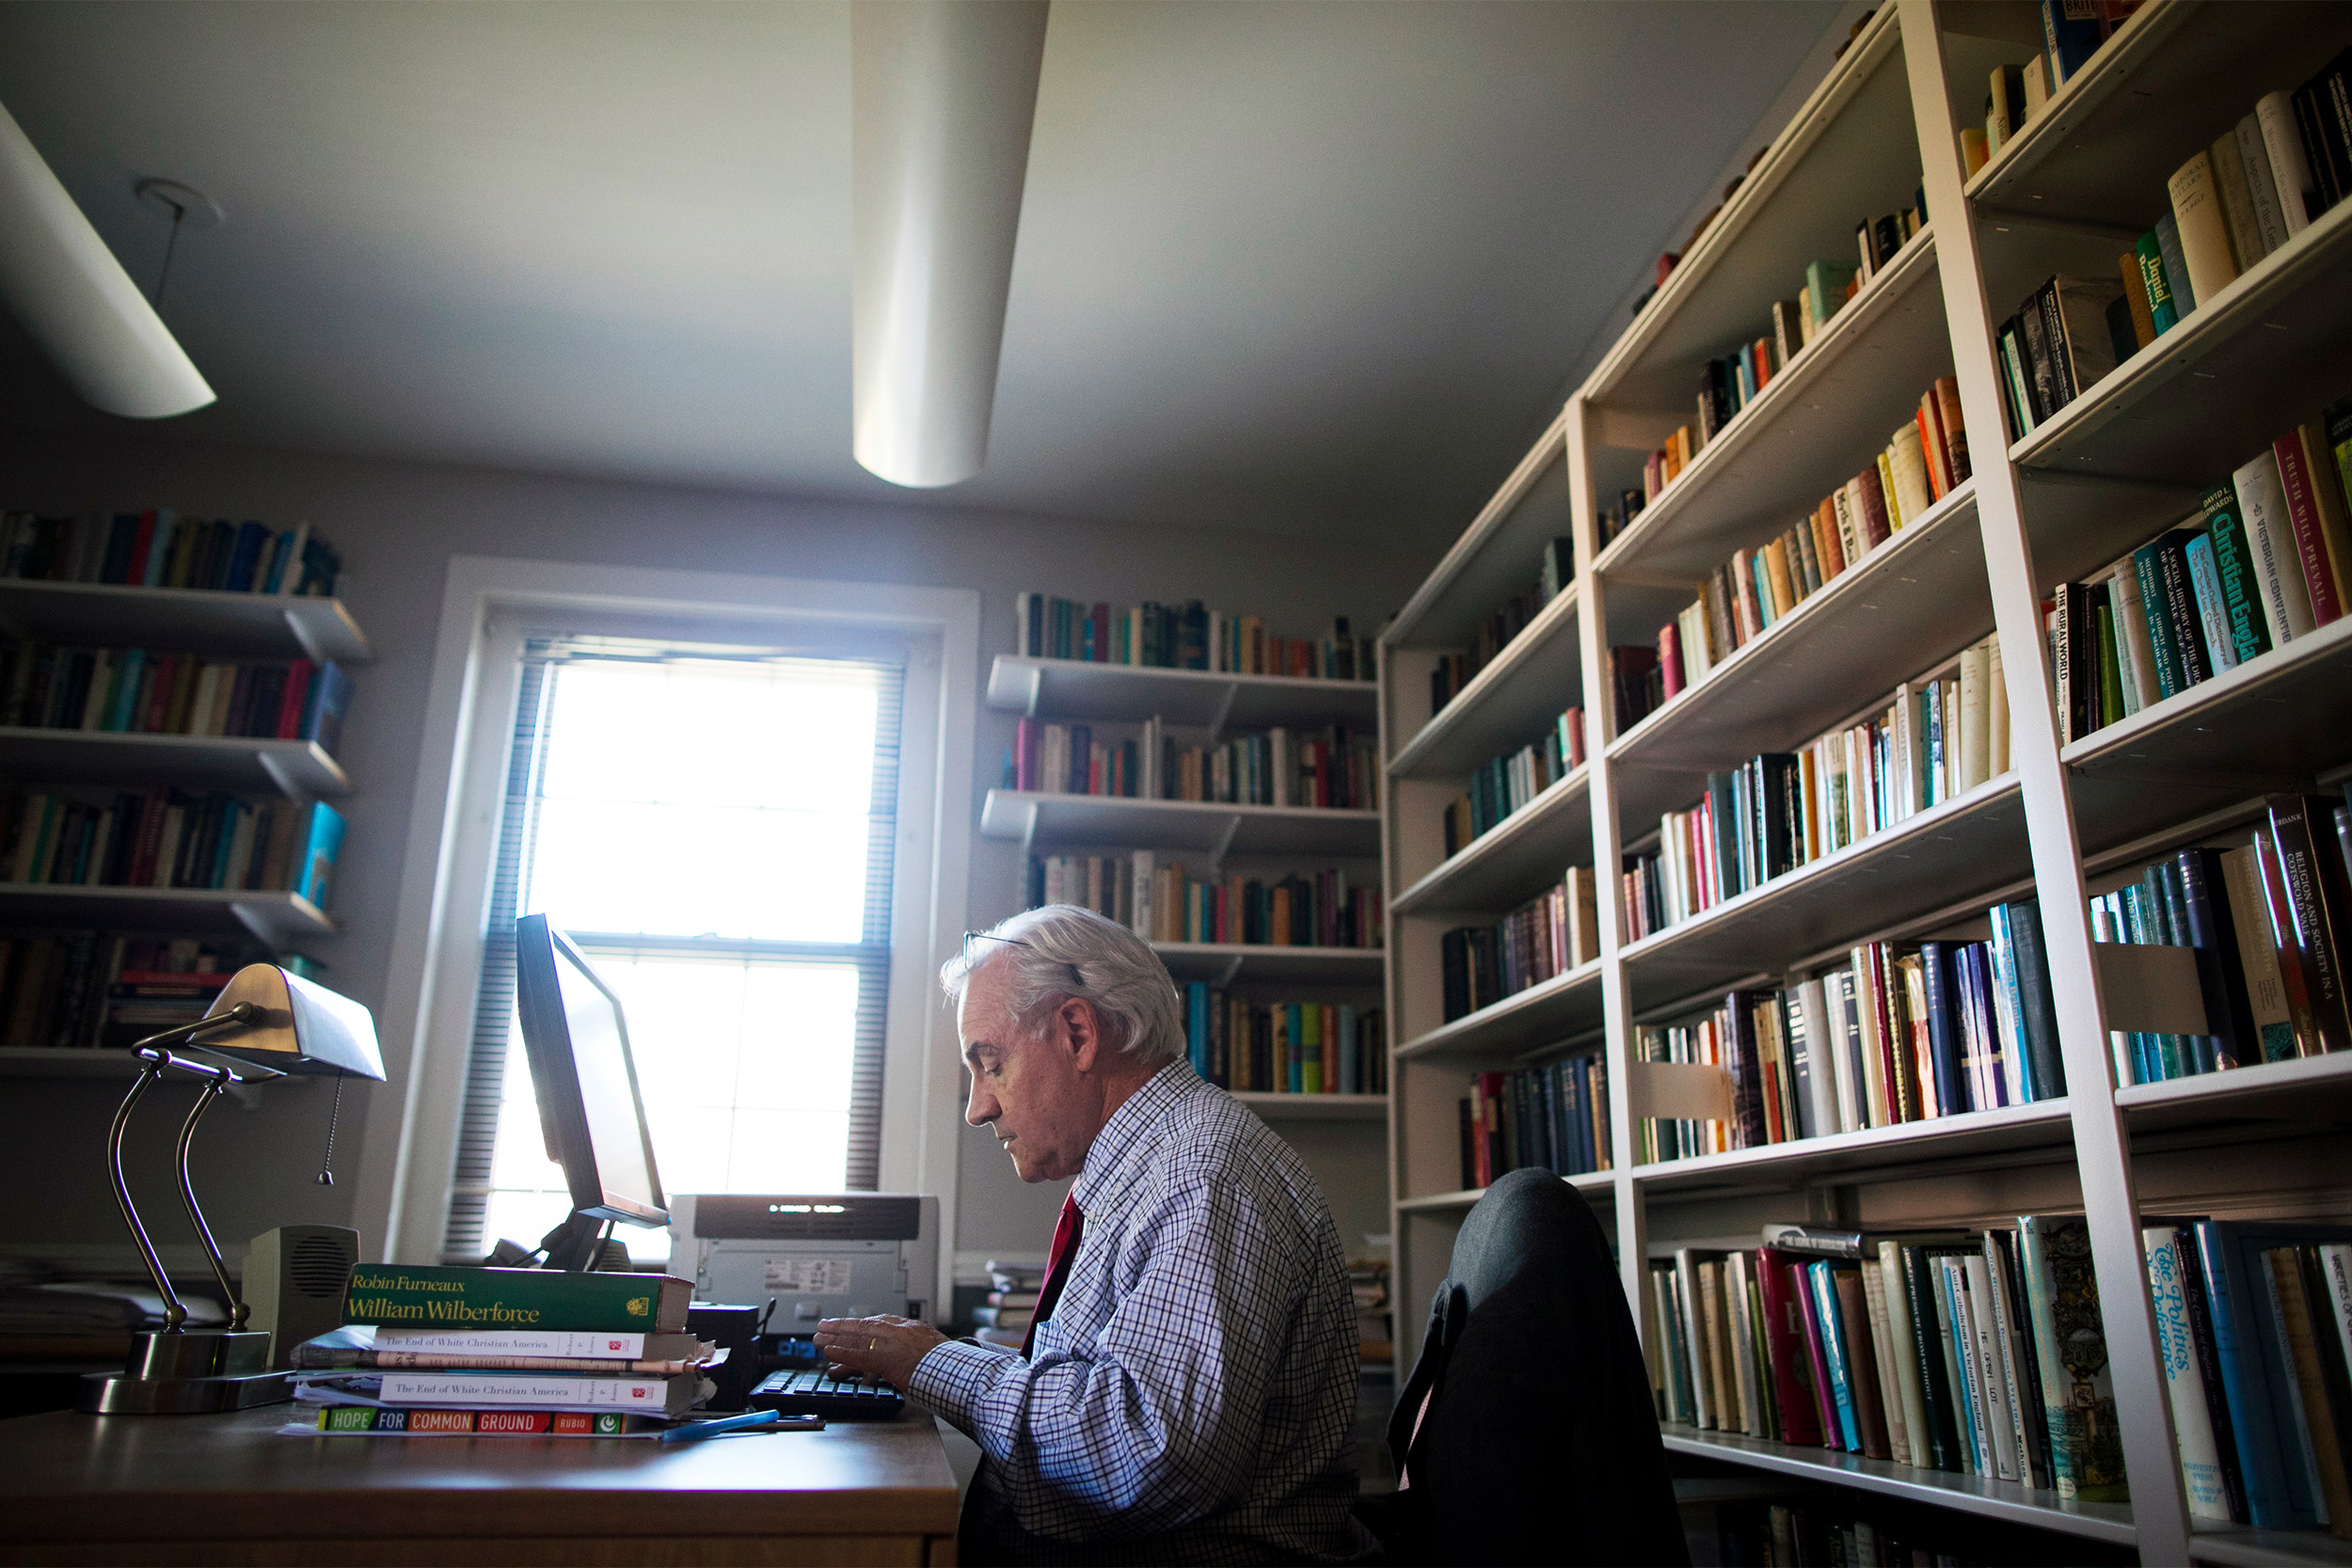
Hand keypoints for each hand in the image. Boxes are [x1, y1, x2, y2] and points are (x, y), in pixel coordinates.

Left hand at [812, 1314, 945, 1390]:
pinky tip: (829, 1353)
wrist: (955, 1369)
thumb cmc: (948, 1365)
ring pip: (856, 1337)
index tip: (848, 1326)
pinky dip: (842, 1353)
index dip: (860, 1325)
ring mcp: (891, 1343)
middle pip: (864, 1326)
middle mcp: (899, 1331)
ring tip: (818, 1338)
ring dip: (835, 1338)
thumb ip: (916, 1350)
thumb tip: (908, 1359)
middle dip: (842, 1327)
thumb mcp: (933, 1350)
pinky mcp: (885, 1357)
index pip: (879, 1323)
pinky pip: (857, 1354)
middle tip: (824, 1327)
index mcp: (911, 1328)